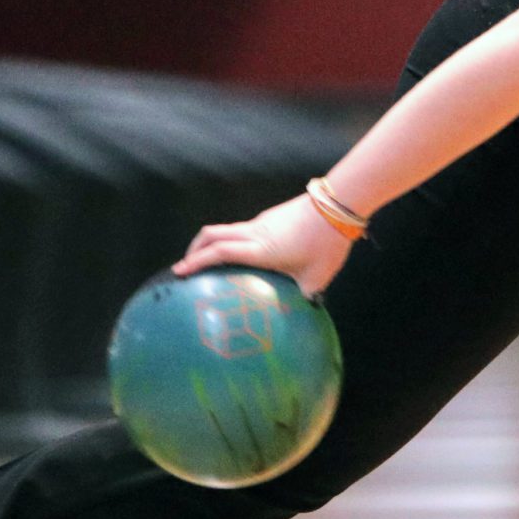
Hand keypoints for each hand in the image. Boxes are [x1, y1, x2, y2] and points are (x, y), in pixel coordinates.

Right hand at [171, 193, 355, 297]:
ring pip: (226, 230)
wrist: (338, 206)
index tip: (180, 272)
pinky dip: (229, 241)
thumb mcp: (316, 278)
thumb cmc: (326, 244)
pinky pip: (241, 229)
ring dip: (211, 244)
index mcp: (261, 249)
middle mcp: (255, 233)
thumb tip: (298, 313)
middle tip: (185, 268)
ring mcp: (261, 222)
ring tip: (207, 263)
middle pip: (212, 235)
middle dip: (194, 250)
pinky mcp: (269, 218)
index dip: (197, 262)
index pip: (220, 253)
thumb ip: (303, 296)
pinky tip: (240, 256)